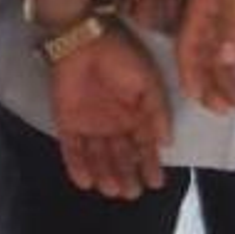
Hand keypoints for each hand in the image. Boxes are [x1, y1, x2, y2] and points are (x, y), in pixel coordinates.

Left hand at [50, 25, 170, 200]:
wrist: (84, 41)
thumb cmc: (122, 57)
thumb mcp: (148, 83)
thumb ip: (158, 113)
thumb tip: (167, 143)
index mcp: (135, 114)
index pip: (144, 146)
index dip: (150, 164)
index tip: (156, 183)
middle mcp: (114, 124)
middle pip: (122, 156)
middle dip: (127, 175)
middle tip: (132, 193)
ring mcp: (90, 124)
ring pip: (99, 158)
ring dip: (106, 174)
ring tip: (113, 190)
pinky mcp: (67, 123)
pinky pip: (72, 149)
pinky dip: (78, 166)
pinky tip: (87, 181)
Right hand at [176, 0, 234, 114]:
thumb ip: (231, 29)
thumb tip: (223, 58)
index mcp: (195, 15)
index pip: (186, 51)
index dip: (189, 75)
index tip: (196, 96)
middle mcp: (203, 27)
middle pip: (199, 63)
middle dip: (209, 89)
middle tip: (223, 110)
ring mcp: (218, 32)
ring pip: (215, 66)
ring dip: (224, 88)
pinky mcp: (233, 35)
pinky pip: (229, 62)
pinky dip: (234, 78)